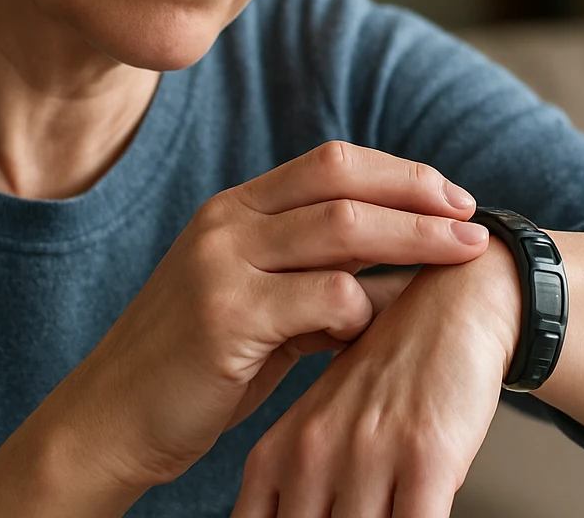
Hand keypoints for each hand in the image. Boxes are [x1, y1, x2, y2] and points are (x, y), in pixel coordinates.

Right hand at [12, 142, 490, 505]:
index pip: (331, 162)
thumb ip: (309, 276)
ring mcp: (221, 265)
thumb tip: (389, 270)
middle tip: (473, 220)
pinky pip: (322, 298)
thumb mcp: (251, 303)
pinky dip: (363, 308)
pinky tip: (378, 327)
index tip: (452, 197)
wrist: (109, 421)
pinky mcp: (225, 317)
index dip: (399, 172)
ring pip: (341, 230)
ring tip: (460, 256)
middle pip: (344, 183)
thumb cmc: (192, 368)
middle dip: (419, 197)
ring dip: (413, 240)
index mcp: (234, 209)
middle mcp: (226, 222)